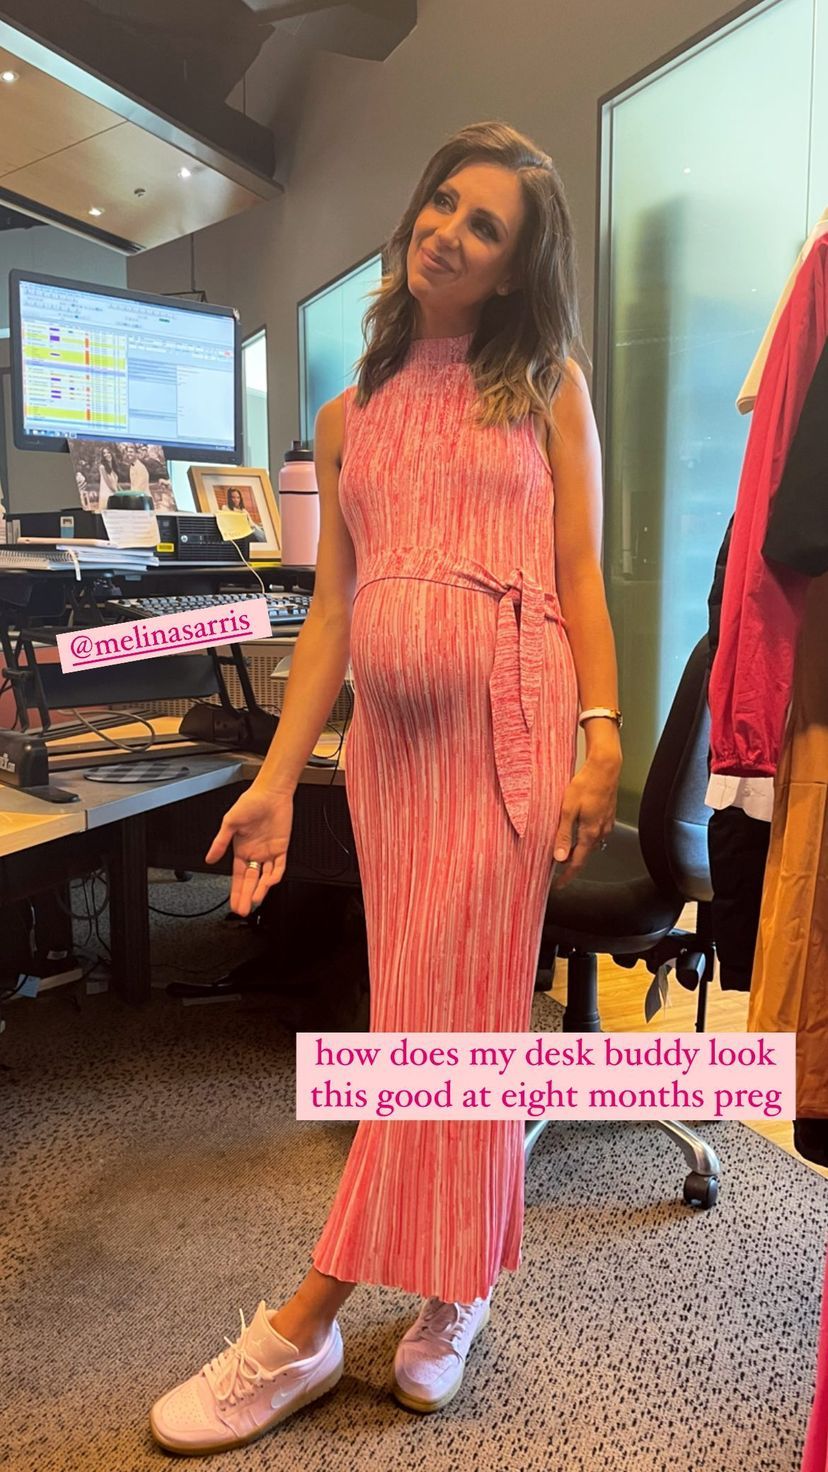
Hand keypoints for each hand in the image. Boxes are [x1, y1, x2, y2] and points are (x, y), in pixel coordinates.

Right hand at [205, 783, 293, 915]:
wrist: (270, 793)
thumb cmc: (249, 803)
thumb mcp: (229, 824)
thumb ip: (220, 843)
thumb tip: (209, 859)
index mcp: (241, 850)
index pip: (238, 877)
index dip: (236, 891)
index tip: (234, 904)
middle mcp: (255, 854)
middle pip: (251, 881)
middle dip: (247, 896)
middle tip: (244, 910)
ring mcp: (269, 852)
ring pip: (265, 877)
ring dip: (261, 889)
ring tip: (256, 900)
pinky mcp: (281, 848)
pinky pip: (279, 866)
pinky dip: (275, 875)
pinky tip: (269, 882)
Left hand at [550, 755, 618, 888]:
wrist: (605, 767)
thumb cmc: (585, 784)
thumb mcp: (567, 809)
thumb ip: (563, 834)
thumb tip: (559, 857)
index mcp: (590, 833)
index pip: (577, 863)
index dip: (567, 876)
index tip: (559, 885)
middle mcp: (601, 831)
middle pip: (584, 854)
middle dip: (571, 864)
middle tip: (558, 870)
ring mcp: (606, 823)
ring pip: (590, 843)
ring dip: (579, 849)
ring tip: (565, 850)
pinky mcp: (608, 815)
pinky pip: (596, 832)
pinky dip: (586, 837)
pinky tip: (578, 830)